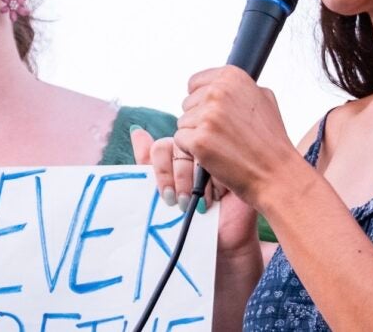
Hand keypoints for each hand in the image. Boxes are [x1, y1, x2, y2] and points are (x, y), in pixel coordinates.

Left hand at [130, 127, 258, 258]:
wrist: (222, 240)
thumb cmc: (192, 221)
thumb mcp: (164, 193)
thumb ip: (149, 165)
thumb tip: (137, 131)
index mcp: (180, 154)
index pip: (162, 146)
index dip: (161, 171)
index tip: (166, 196)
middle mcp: (199, 150)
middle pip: (181, 146)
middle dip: (179, 178)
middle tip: (182, 202)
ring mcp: (219, 155)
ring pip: (200, 152)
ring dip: (197, 183)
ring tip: (199, 204)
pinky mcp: (236, 164)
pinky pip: (222, 160)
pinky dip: (216, 182)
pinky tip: (217, 197)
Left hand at [176, 66, 300, 210]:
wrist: (275, 172)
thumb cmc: (270, 140)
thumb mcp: (264, 99)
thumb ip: (238, 88)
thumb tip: (220, 83)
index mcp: (232, 76)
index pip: (195, 83)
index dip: (203, 101)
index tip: (217, 115)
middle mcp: (218, 91)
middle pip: (187, 103)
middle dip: (200, 119)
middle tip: (224, 133)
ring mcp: (208, 115)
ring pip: (183, 123)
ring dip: (197, 135)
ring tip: (223, 144)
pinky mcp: (199, 139)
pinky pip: (181, 140)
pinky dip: (193, 151)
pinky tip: (215, 154)